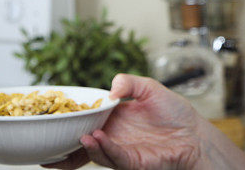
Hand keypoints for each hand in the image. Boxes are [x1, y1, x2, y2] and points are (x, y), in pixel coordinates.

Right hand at [43, 74, 203, 169]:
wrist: (195, 134)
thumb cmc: (175, 112)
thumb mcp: (149, 87)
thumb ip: (128, 82)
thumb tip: (109, 89)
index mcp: (114, 117)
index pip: (86, 120)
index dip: (69, 122)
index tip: (51, 119)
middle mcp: (114, 135)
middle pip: (83, 142)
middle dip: (65, 145)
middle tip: (49, 140)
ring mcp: (121, 150)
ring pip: (96, 151)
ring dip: (86, 145)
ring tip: (82, 136)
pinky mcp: (133, 162)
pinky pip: (114, 156)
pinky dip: (104, 149)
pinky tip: (96, 139)